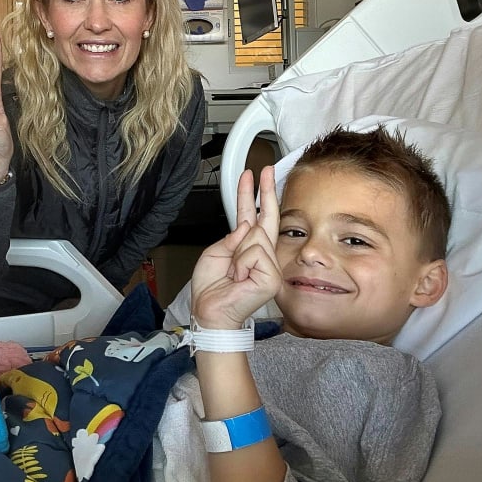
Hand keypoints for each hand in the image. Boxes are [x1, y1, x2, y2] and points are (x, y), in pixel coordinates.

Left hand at [190, 166, 279, 329]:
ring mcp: (270, 266)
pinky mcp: (272, 277)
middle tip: (265, 168)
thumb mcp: (215, 252)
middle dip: (263, 191)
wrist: (209, 312)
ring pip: (255, 237)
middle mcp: (262, 255)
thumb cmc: (211, 288)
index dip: (254, 195)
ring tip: (233, 273)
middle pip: (265, 217)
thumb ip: (232, 237)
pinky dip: (241, 263)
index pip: (254, 216)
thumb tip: (250, 225)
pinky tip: (239, 277)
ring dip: (237, 254)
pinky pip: (255, 253)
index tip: (255, 176)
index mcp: (246, 248)